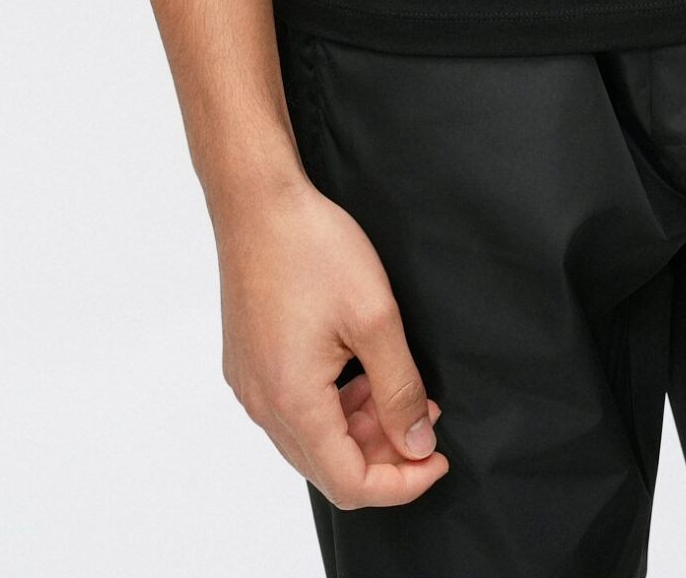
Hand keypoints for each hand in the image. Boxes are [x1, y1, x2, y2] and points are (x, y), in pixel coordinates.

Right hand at [216, 170, 449, 507]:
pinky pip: (293, 411)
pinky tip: (360, 373)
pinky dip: (332, 408)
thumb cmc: (313, 248)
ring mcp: (250, 386)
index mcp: (292, 401)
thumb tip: (416, 445)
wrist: (258, 202)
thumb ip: (399, 389)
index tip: (437, 457)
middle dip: (384, 456)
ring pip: (310, 441)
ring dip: (359, 431)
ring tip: (398, 388)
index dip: (401, 483)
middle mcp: (262, 404)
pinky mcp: (248, 365)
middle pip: (329, 468)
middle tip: (425, 416)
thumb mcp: (375, 317)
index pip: (349, 483)